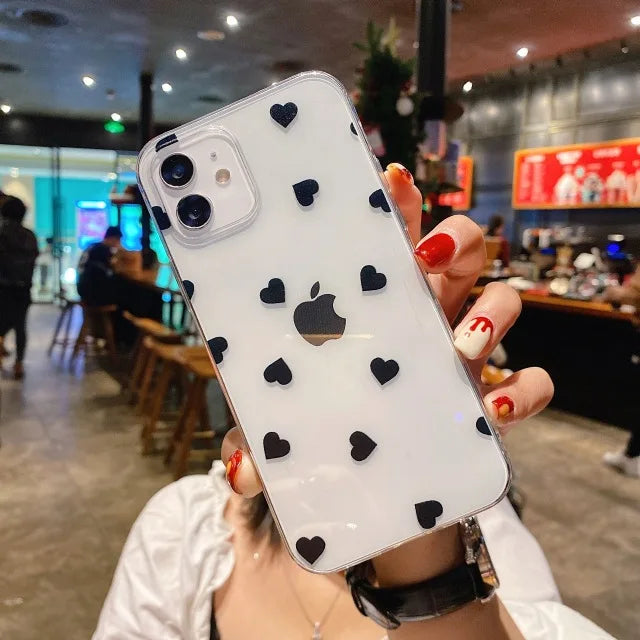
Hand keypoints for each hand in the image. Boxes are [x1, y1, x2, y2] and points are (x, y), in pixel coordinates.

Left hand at [220, 161, 552, 533]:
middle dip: (456, 238)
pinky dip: (523, 391)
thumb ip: (261, 440)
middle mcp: (427, 320)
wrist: (375, 491)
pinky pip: (531, 384)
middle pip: (460, 251)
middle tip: (427, 257)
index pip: (392, 241)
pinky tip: (493, 410)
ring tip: (462, 343)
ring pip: (503, 299)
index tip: (388, 179)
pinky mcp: (490, 404)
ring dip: (493, 310)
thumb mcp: (292, 430)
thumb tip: (237, 469)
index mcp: (379, 307)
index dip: (398, 206)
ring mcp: (464, 358)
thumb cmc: (329, 436)